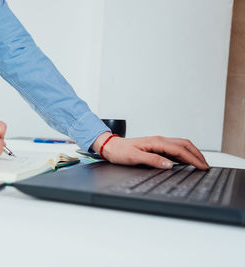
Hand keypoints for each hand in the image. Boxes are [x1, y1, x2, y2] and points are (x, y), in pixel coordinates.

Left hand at [91, 132, 208, 169]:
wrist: (111, 147)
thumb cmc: (120, 152)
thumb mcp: (134, 158)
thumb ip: (152, 160)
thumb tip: (169, 164)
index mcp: (156, 142)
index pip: (179, 149)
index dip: (192, 158)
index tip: (201, 166)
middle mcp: (159, 140)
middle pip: (184, 144)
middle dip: (196, 154)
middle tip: (205, 165)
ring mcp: (158, 143)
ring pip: (180, 145)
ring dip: (191, 153)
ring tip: (199, 163)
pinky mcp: (156, 146)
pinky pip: (173, 149)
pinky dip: (183, 154)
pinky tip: (186, 161)